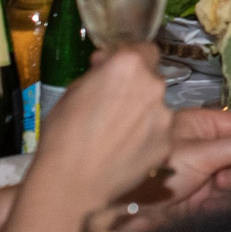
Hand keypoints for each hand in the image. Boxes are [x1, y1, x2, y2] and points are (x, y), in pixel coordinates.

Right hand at [28, 44, 171, 207]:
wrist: (72, 181)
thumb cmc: (63, 133)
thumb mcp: (73, 91)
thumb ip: (99, 73)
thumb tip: (107, 64)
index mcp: (128, 65)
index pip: (145, 50)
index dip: (131, 60)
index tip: (117, 72)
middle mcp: (153, 85)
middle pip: (152, 79)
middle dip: (136, 88)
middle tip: (114, 106)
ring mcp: (164, 116)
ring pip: (157, 107)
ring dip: (142, 113)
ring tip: (118, 134)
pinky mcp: (167, 144)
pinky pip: (159, 133)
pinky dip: (146, 138)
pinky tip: (126, 150)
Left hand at [156, 107, 230, 204]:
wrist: (121, 210)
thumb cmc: (156, 171)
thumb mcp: (201, 154)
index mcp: (200, 126)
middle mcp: (201, 147)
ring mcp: (198, 172)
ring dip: (230, 185)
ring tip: (214, 189)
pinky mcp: (194, 198)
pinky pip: (219, 200)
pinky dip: (218, 204)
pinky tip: (206, 205)